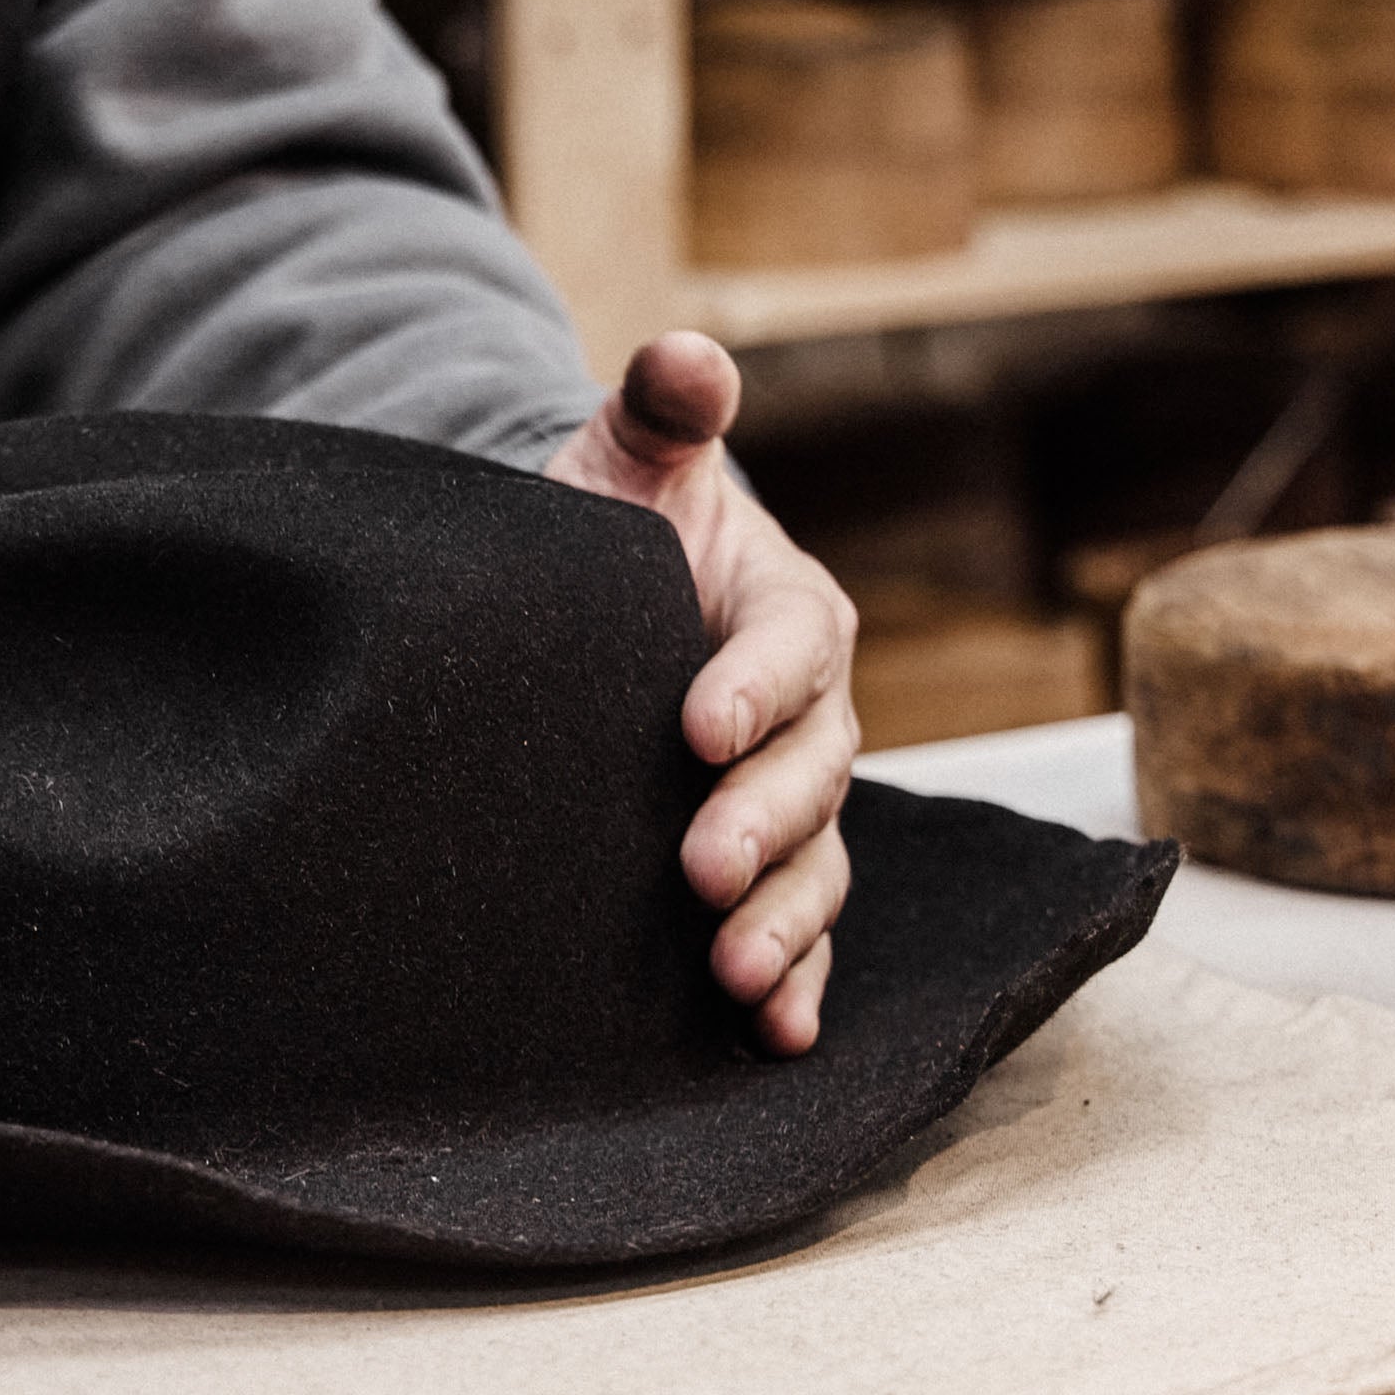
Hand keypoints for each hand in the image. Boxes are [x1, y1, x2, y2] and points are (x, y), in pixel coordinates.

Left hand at [549, 332, 859, 1055]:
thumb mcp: (624, 460)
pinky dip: (797, 984)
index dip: (753, 685)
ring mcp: (789, 804)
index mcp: (787, 613)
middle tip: (702, 866)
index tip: (694, 724)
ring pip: (814, 866)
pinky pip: (799, 934)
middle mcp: (808, 716)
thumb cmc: (608, 532)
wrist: (580, 620)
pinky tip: (776, 1039)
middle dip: (765, 823)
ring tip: (735, 975)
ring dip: (785, 924)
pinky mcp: (762, 874)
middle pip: (812, 773)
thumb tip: (685, 355)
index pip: (791, 647)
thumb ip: (658, 409)